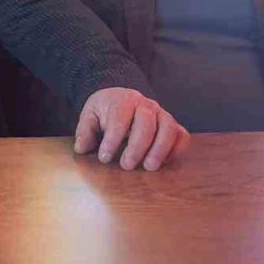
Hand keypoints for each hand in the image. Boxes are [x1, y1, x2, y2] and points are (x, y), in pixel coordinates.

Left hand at [74, 87, 190, 170]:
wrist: (121, 96)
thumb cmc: (105, 110)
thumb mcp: (90, 115)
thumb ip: (85, 131)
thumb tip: (82, 148)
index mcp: (123, 100)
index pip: (119, 117)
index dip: (112, 139)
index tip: (104, 158)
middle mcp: (145, 105)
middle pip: (146, 122)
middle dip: (137, 146)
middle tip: (126, 166)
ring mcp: (162, 114)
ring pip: (168, 128)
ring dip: (161, 149)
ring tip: (149, 167)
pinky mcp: (173, 125)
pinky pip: (182, 135)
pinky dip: (177, 149)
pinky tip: (164, 163)